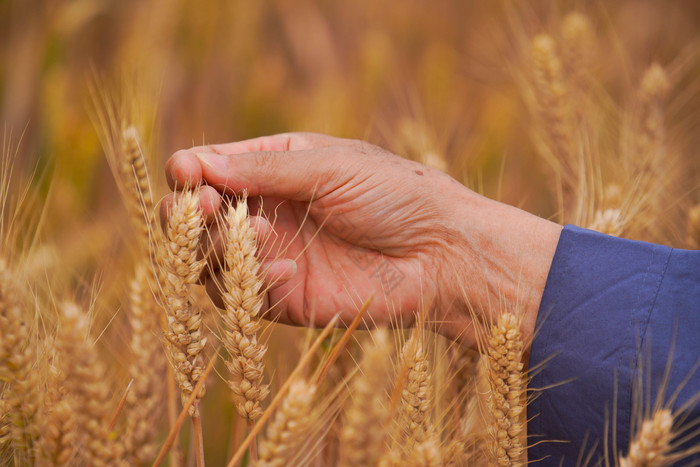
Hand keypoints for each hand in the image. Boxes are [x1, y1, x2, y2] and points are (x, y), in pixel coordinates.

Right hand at [163, 133, 561, 344]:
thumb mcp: (330, 167)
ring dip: (220, 247)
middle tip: (207, 209)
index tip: (190, 176)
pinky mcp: (286, 298)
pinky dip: (256, 282)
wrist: (442, 254)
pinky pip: (244, 296)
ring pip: (209, 259)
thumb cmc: (396, 195)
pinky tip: (292, 270)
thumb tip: (197, 164)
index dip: (190, 172)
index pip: (209, 167)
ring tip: (258, 233)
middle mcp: (267, 212)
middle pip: (197, 217)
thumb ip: (264, 169)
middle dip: (191, 214)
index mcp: (275, 168)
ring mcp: (273, 256)